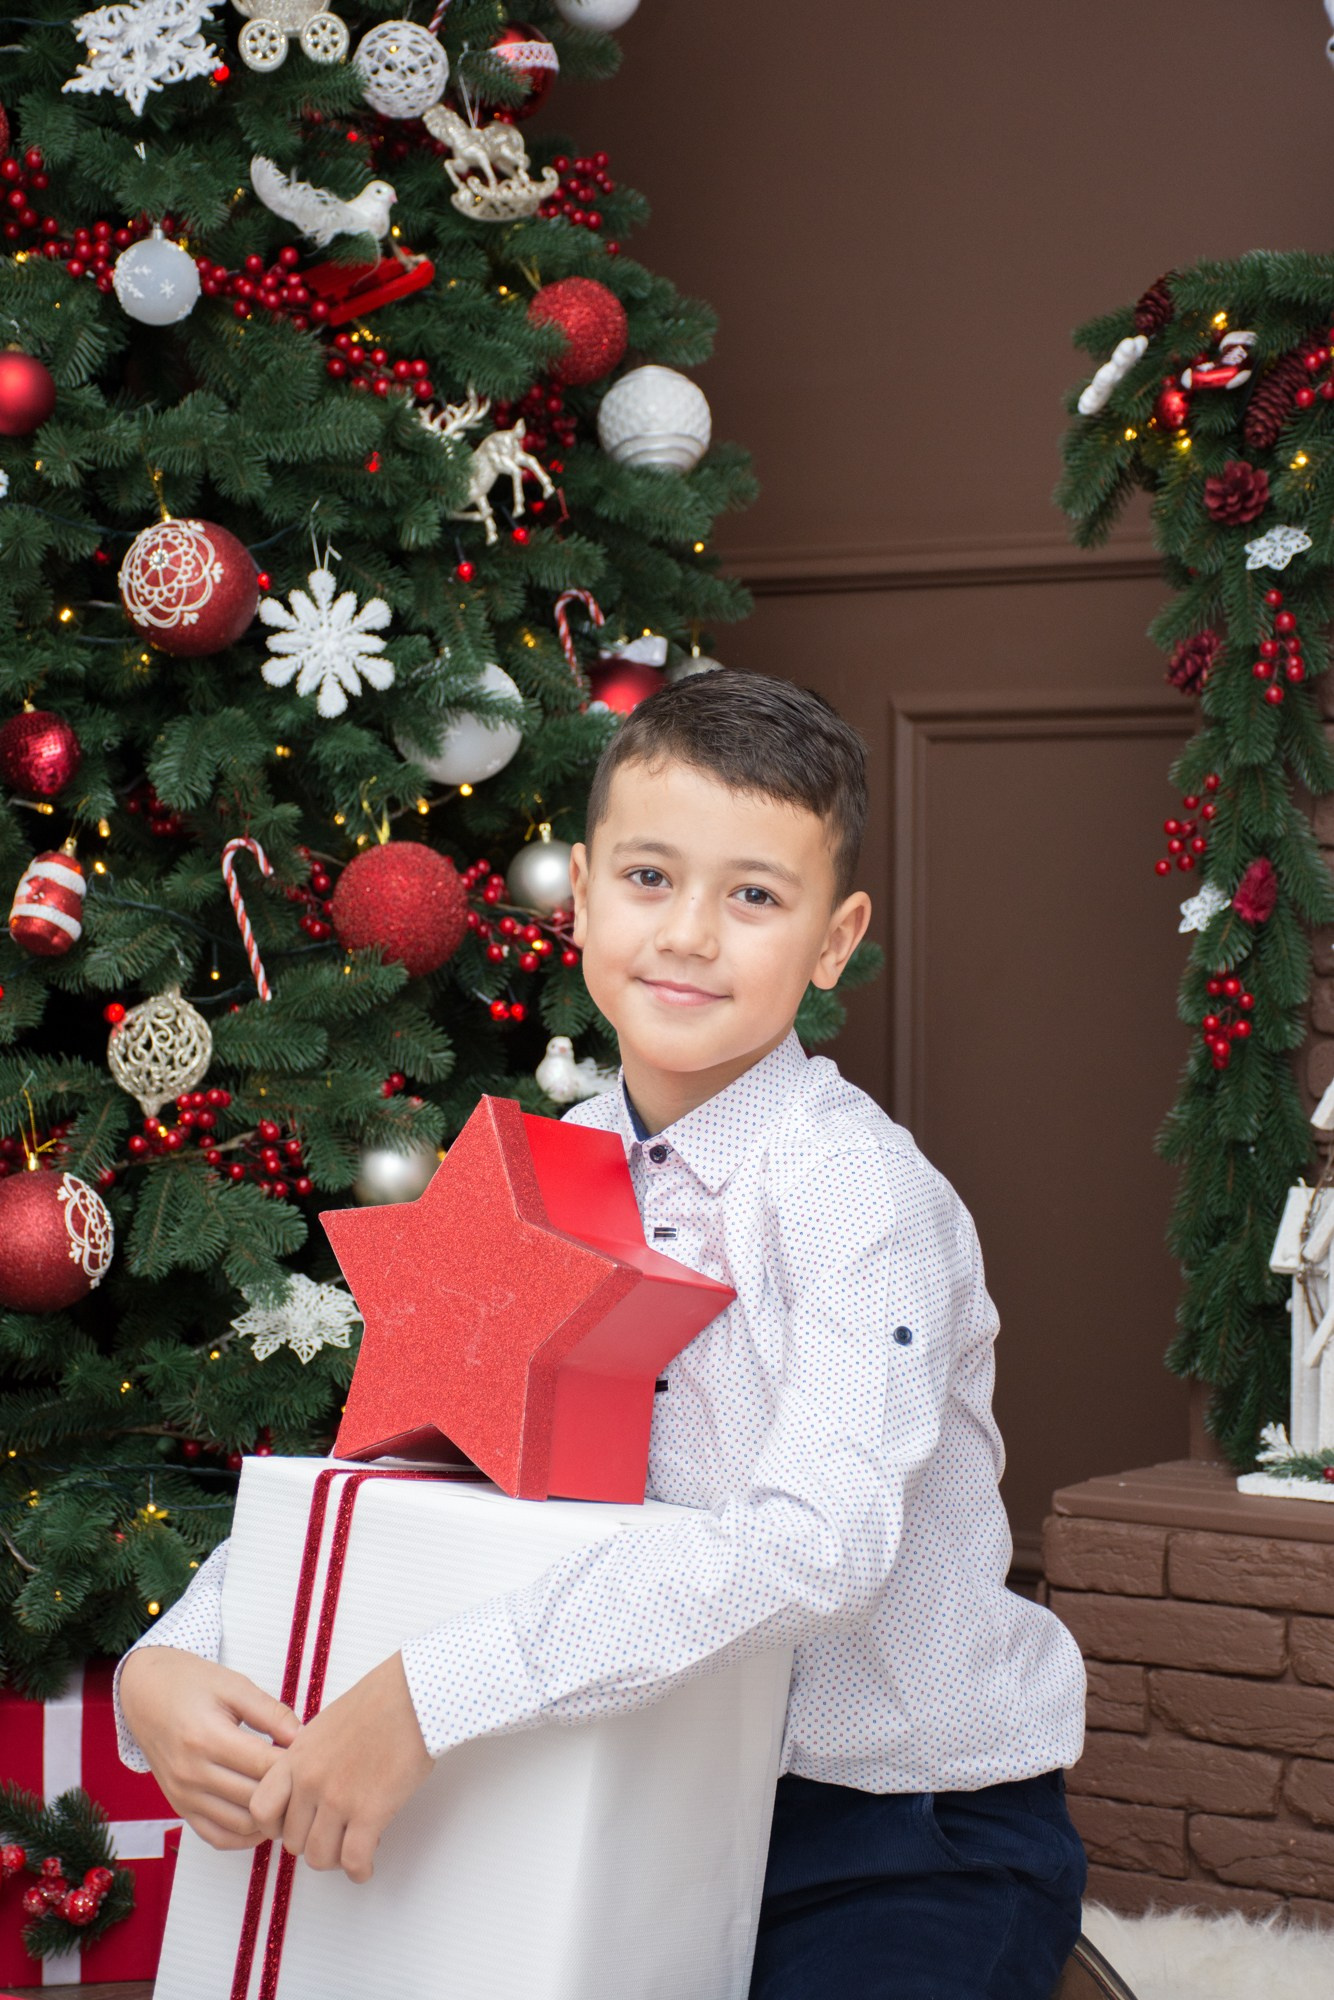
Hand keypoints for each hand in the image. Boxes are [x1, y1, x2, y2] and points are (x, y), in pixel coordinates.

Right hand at [118, 1648, 299, 1850]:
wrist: (145, 1693)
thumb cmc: (191, 1683)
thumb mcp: (234, 1686)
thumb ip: (271, 1713)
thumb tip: (305, 1737)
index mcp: (207, 1738)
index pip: (264, 1766)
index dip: (296, 1764)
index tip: (316, 1757)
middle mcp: (191, 1773)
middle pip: (255, 1798)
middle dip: (288, 1792)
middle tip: (310, 1781)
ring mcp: (183, 1795)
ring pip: (240, 1824)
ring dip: (270, 1818)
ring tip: (291, 1799)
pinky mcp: (180, 1808)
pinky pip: (217, 1837)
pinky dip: (244, 1836)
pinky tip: (264, 1818)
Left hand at [249, 1652, 432, 1883]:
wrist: (412, 1696)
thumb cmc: (378, 1702)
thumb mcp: (326, 1725)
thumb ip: (309, 1758)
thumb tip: (307, 1788)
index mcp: (297, 1757)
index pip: (261, 1810)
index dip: (275, 1826)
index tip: (294, 1826)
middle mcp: (311, 1781)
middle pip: (292, 1841)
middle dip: (312, 1844)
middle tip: (332, 1837)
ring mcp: (339, 1798)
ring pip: (319, 1857)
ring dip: (335, 1860)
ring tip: (350, 1850)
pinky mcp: (370, 1812)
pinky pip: (353, 1861)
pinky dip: (359, 1870)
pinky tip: (366, 1865)